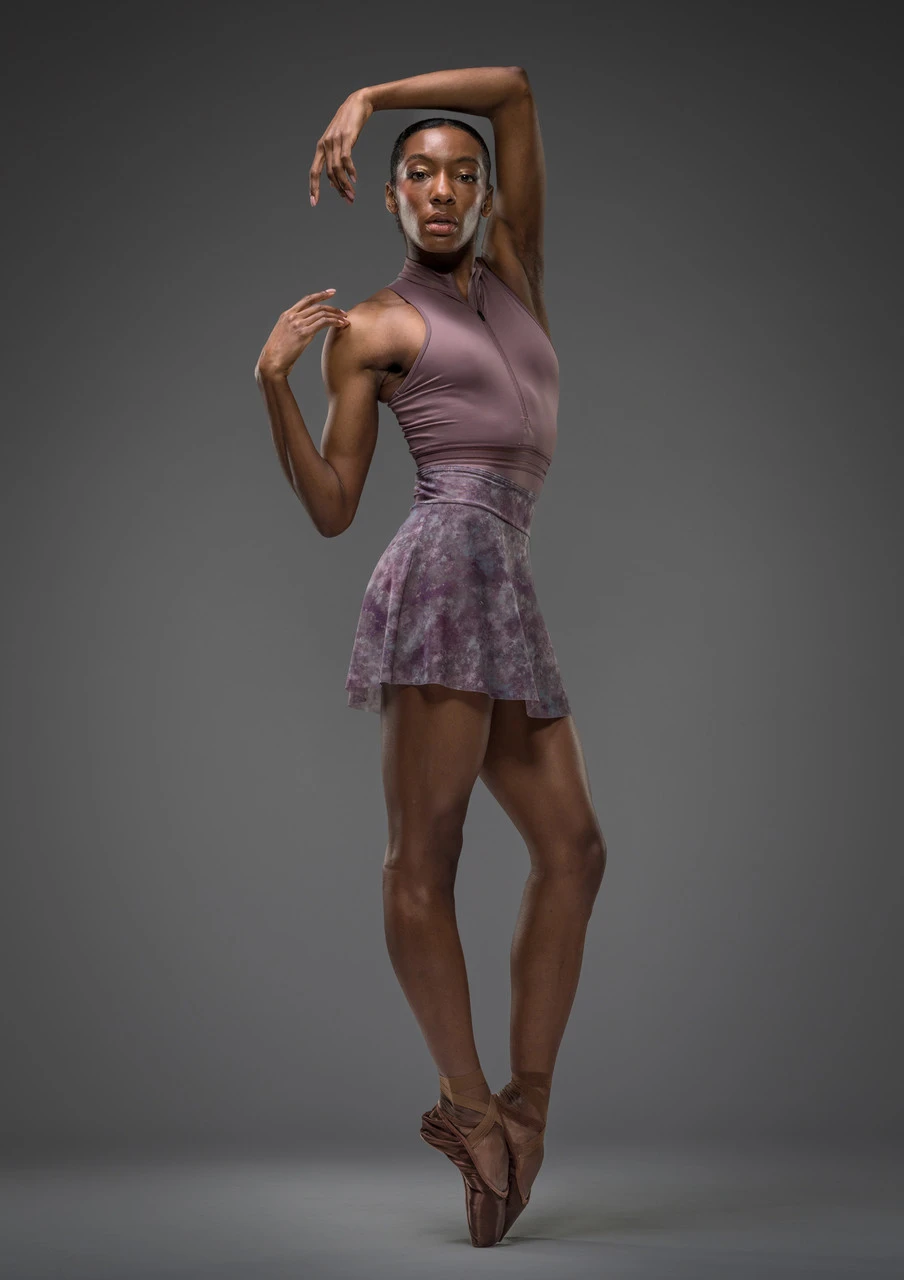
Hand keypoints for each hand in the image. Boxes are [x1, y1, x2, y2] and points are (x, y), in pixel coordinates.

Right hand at [255, 289, 349, 378]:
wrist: (271, 362)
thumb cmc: (277, 354)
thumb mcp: (283, 336)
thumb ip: (293, 330)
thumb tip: (304, 332)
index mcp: (286, 315)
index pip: (306, 300)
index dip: (320, 295)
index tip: (331, 292)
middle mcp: (292, 316)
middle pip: (317, 306)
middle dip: (333, 308)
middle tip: (343, 312)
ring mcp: (298, 324)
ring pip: (322, 313)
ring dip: (336, 316)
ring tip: (345, 320)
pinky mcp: (303, 333)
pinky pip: (323, 323)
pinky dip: (334, 322)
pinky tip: (341, 324)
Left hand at [309, 90, 372, 206]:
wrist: (357, 103)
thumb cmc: (348, 126)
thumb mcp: (338, 144)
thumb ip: (334, 162)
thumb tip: (332, 184)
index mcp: (320, 148)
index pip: (313, 172)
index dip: (313, 188)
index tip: (314, 203)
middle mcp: (325, 145)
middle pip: (328, 174)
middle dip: (338, 190)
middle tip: (348, 201)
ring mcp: (335, 141)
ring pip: (337, 169)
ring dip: (345, 184)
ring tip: (353, 195)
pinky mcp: (346, 137)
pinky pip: (346, 159)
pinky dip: (350, 170)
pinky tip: (355, 178)